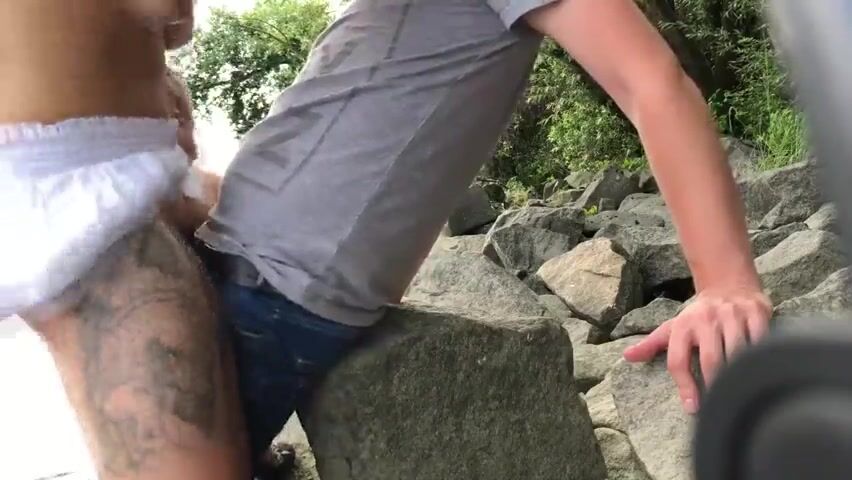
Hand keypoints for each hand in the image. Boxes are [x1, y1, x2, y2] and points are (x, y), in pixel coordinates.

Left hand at [622, 287, 771, 413]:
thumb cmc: (698, 316)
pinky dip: (761, 356)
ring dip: (738, 373)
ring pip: (737, 352)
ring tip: (739, 391)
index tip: (692, 408)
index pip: (679, 361)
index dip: (685, 387)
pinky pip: (761, 339)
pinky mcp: (755, 312)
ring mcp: (732, 315)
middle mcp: (706, 319)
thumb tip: (627, 357)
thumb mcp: (673, 327)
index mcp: (683, 326)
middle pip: (710, 359)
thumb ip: (652, 344)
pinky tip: (759, 370)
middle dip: (714, 385)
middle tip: (719, 405)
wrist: (728, 285)